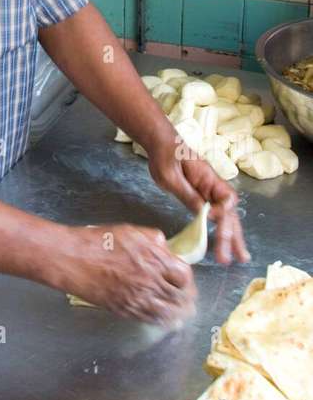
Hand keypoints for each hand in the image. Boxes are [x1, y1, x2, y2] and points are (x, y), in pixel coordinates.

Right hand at [60, 224, 196, 324]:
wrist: (75, 259)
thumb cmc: (101, 241)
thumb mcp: (132, 231)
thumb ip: (155, 240)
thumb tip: (168, 250)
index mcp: (154, 259)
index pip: (184, 276)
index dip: (188, 280)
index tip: (186, 280)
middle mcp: (150, 281)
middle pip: (180, 297)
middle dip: (187, 299)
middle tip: (190, 301)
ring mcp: (138, 298)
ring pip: (168, 312)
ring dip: (178, 314)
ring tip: (183, 314)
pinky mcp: (125, 310)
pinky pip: (150, 319)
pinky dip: (161, 321)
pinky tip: (165, 320)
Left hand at [148, 147, 249, 264]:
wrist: (160, 142)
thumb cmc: (165, 155)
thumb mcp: (171, 176)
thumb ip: (187, 194)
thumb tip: (204, 213)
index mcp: (208, 177)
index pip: (226, 198)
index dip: (223, 211)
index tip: (211, 218)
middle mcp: (213, 185)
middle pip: (229, 211)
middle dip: (234, 234)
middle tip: (240, 257)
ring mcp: (209, 191)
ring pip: (224, 215)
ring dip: (232, 236)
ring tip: (238, 256)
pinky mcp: (202, 195)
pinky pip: (214, 214)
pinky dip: (220, 229)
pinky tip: (222, 242)